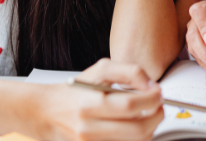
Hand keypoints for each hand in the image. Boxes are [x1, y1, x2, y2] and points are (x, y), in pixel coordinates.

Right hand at [40, 58, 163, 140]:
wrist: (47, 112)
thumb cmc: (75, 90)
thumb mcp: (100, 70)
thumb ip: (129, 72)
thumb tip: (150, 86)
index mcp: (91, 104)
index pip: (132, 105)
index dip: (153, 99)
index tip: (158, 93)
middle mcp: (90, 128)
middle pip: (138, 129)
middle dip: (157, 116)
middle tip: (159, 106)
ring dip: (150, 129)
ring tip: (147, 115)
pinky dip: (136, 137)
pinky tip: (135, 126)